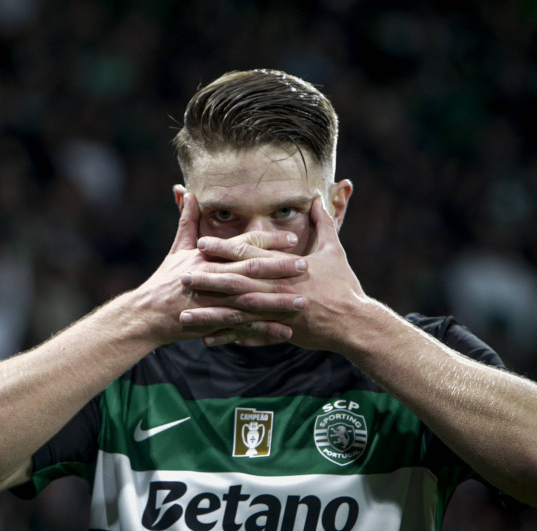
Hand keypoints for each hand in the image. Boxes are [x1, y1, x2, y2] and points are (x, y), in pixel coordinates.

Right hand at [133, 193, 306, 344]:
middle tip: (305, 266)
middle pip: (251, 269)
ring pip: (251, 299)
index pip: (243, 244)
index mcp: (207, 256)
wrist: (147, 313)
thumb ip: (187, 221)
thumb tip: (187, 192)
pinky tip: (286, 331)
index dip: (269, 241)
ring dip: (277, 301)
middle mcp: (212, 275)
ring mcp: (213, 300)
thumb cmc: (164, 279)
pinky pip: (243, 326)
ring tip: (302, 301)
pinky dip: (264, 329)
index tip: (293, 239)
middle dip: (279, 268)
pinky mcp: (213, 321)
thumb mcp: (176, 248)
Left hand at [181, 194, 369, 350]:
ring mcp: (276, 313)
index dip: (223, 248)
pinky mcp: (279, 332)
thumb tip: (317, 198)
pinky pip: (249, 335)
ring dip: (210, 313)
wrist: (355, 322)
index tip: (200, 243)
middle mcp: (276, 290)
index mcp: (285, 268)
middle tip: (182, 275)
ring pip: (236, 313)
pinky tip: (208, 339)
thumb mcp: (334, 249)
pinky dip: (229, 337)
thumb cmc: (344, 285)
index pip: (248, 254)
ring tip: (186, 315)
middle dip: (207, 279)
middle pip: (235, 283)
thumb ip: (322, 223)